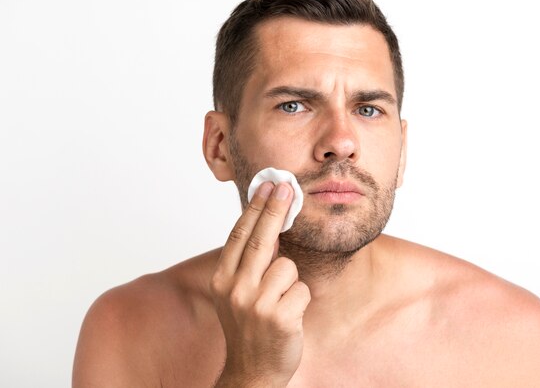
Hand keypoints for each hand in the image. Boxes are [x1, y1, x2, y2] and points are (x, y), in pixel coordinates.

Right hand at [210, 182, 310, 386]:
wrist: (252, 371)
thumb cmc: (248, 327)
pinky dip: (300, 300)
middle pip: (261, 239)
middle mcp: (235, 289)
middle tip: (287, 187)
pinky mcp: (279, 317)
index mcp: (222, 280)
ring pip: (288, 267)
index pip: (240, 235)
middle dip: (276, 209)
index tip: (268, 185)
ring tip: (279, 303)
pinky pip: (301, 290)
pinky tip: (288, 316)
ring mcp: (256, 304)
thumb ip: (247, 263)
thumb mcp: (236, 293)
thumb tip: (268, 225)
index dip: (256, 207)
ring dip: (290, 282)